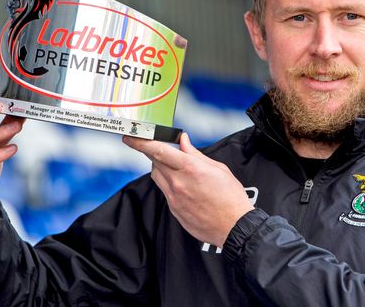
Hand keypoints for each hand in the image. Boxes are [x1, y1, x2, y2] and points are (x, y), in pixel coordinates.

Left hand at [123, 133, 253, 246]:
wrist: (234, 226)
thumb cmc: (231, 197)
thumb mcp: (218, 168)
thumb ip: (196, 154)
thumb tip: (183, 141)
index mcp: (190, 169)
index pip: (158, 151)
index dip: (141, 142)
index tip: (130, 137)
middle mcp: (178, 183)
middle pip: (154, 162)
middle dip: (153, 152)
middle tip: (155, 147)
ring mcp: (174, 198)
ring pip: (156, 176)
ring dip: (159, 167)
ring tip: (172, 164)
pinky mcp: (174, 209)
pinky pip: (164, 191)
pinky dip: (168, 182)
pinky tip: (181, 183)